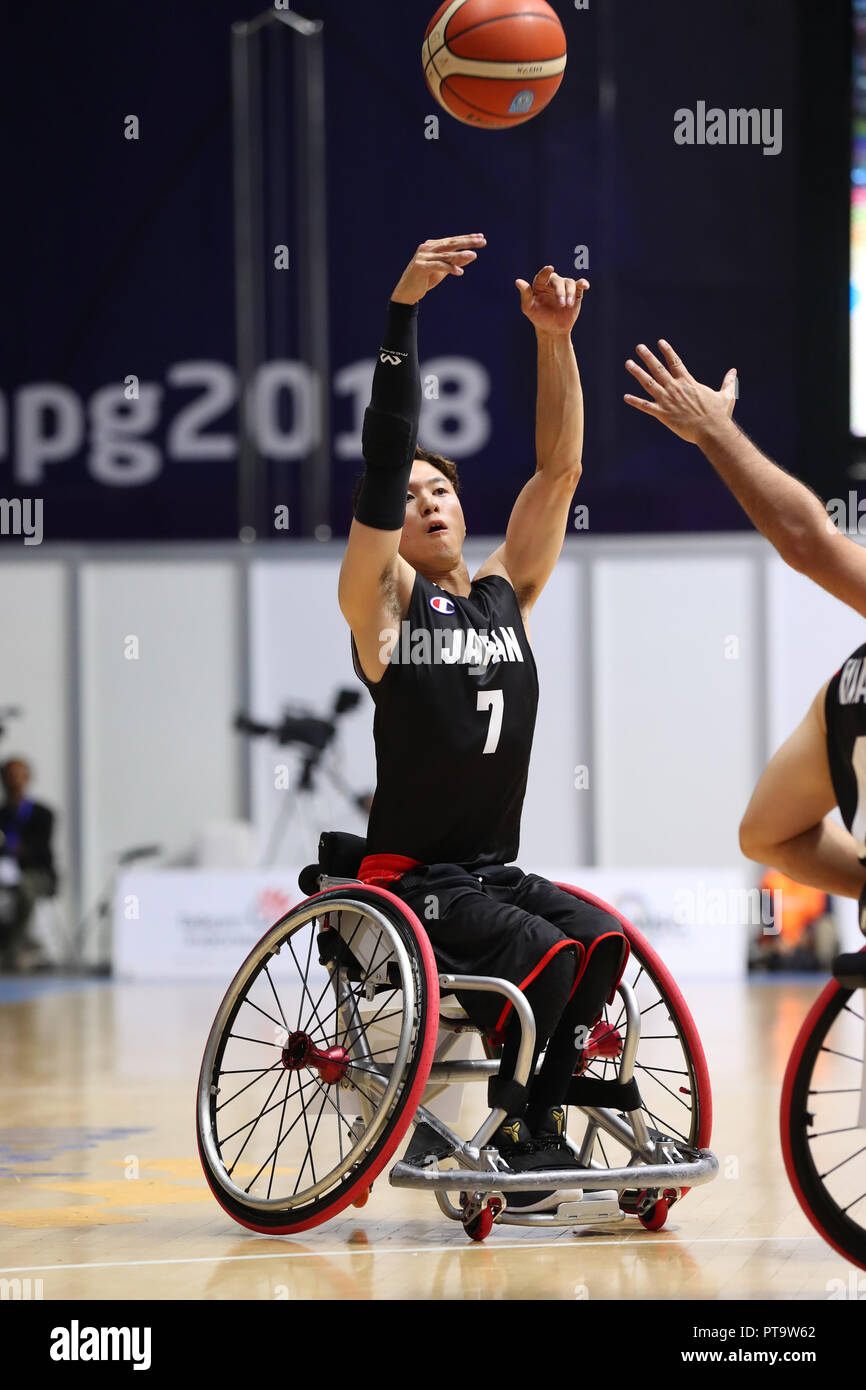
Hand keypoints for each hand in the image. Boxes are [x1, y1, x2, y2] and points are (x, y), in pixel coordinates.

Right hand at [392, 234, 485, 303]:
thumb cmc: (425, 279)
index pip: (452, 240)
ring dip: (460, 254)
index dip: (467, 238)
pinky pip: (438, 266)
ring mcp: (423, 256)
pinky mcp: (421, 267)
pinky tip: (460, 272)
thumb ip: (456, 261)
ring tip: (474, 255)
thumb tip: (473, 255)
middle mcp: (427, 248)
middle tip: (482, 241)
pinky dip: (450, 268)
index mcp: (432, 245)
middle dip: (467, 242)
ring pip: (445, 254)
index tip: (481, 238)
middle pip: (450, 243)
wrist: (407, 292)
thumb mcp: (443, 270)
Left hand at [515, 266, 588, 334]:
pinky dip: (583, 283)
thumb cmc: (539, 318)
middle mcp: (553, 284)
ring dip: (569, 293)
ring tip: (567, 305)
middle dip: (560, 291)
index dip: (546, 272)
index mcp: (540, 285)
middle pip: (558, 281)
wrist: (553, 330)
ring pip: (569, 283)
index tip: (550, 269)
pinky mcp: (575, 293)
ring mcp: (565, 287)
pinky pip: (579, 284)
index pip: (543, 276)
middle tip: (561, 304)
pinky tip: (585, 286)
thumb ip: (525, 295)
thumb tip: (518, 281)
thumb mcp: (529, 308)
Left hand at [623, 340, 737, 444]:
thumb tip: (734, 371)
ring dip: (637, 373)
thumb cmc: (719, 415)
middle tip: (639, 347)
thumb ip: (728, 382)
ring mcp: (668, 400)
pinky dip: (635, 402)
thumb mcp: (726, 396)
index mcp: (688, 383)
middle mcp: (675, 388)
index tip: (660, 342)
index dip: (667, 351)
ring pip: (649, 383)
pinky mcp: (663, 414)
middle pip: (658, 369)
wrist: (712, 430)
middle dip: (648, 357)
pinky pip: (646, 406)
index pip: (675, 362)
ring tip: (628, 363)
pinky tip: (625, 397)